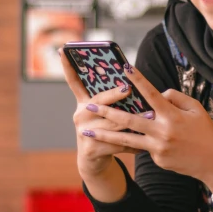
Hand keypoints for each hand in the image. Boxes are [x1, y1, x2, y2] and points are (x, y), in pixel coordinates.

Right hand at [59, 49, 143, 180]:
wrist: (94, 161)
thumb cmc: (105, 131)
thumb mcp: (104, 115)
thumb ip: (112, 101)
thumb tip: (131, 84)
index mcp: (83, 104)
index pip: (74, 82)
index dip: (67, 67)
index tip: (63, 50)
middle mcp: (81, 115)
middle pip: (99, 102)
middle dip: (114, 94)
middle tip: (127, 88)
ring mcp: (84, 132)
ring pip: (113, 123)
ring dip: (133, 119)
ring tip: (150, 114)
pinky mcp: (91, 148)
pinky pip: (118, 143)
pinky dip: (133, 143)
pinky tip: (144, 145)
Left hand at [76, 63, 212, 194]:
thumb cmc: (205, 131)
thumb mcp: (196, 108)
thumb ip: (175, 98)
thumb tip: (158, 93)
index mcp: (172, 115)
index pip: (151, 93)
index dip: (138, 79)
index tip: (124, 68)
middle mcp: (163, 131)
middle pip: (129, 120)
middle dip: (106, 111)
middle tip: (88, 105)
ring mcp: (158, 147)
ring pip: (126, 139)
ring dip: (105, 134)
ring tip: (88, 130)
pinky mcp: (157, 159)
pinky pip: (143, 147)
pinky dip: (137, 141)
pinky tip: (128, 141)